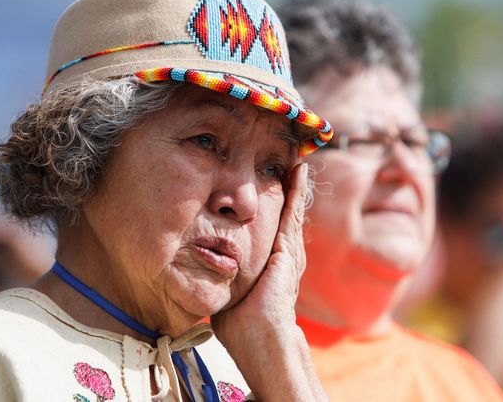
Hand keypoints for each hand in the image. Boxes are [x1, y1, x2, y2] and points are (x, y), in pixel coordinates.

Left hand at [211, 163, 326, 400]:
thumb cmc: (241, 326)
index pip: (276, 227)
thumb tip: (205, 267)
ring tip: (297, 161)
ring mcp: (290, 252)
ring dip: (296, 185)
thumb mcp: (230, 291)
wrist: (260, 341)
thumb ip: (223, 275)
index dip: (278, 205)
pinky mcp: (288, 251)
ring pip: (294, 210)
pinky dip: (296, 191)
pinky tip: (297, 171)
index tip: (273, 184)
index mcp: (273, 264)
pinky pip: (293, 214)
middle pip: (289, 214)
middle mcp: (286, 255)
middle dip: (290, 189)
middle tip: (291, 162)